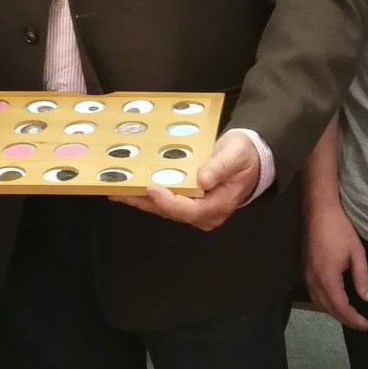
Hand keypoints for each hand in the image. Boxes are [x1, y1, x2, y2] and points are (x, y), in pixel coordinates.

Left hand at [114, 130, 261, 230]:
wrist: (250, 157)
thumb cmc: (244, 155)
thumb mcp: (235, 155)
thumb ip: (220, 167)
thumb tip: (202, 180)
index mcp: (220, 204)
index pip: (190, 210)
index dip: (169, 201)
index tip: (152, 187)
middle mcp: (206, 213)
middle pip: (171, 212)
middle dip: (145, 202)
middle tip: (120, 192)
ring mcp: (196, 209)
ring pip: (164, 209)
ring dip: (140, 200)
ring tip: (117, 191)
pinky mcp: (188, 202)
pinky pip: (166, 202)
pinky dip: (147, 196)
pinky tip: (129, 188)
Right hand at [303, 198, 367, 330]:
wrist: (318, 210)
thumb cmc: (340, 229)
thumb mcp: (357, 253)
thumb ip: (362, 277)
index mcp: (327, 277)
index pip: (339, 306)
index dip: (352, 318)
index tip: (365, 325)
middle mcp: (313, 279)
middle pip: (326, 307)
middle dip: (342, 318)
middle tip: (359, 323)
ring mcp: (306, 273)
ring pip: (317, 301)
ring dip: (332, 311)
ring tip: (347, 315)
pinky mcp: (304, 267)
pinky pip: (313, 292)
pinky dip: (324, 301)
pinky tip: (332, 299)